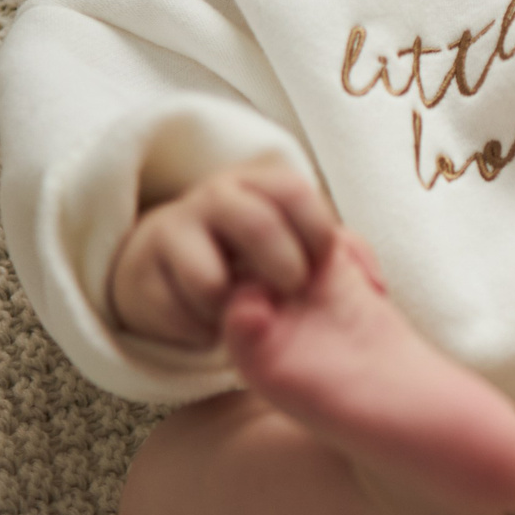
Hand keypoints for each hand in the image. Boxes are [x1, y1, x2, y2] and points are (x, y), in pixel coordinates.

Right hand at [108, 157, 343, 346]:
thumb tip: (374, 288)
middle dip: (283, 268)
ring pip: (209, 281)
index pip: (293, 190)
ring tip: (242, 309)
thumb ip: (344, 255)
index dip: (316, 232)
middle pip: (255, 224)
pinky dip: (203, 332)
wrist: (172, 267)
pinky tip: (209, 322)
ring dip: (234, 310)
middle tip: (290, 292)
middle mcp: (214, 198)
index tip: (323, 265)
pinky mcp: (140, 276)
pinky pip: (179, 316)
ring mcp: (171, 232)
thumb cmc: (256, 258)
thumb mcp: (300, 246)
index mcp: (259, 183)